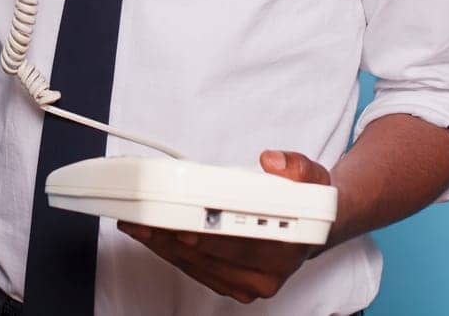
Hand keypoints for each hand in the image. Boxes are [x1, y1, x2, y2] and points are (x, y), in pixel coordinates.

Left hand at [118, 151, 331, 305]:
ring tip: (137, 226)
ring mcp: (248, 285)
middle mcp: (267, 275)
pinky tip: (153, 236)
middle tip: (144, 221)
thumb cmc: (305, 201)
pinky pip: (195, 271)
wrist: (310, 228)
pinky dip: (170, 253)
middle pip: (212, 257)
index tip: (182, 228)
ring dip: (164, 246)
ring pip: (198, 266)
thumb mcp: (311, 174)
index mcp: (287, 249)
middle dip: (173, 238)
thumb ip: (296, 167)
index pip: (243, 245)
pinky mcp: (231, 285)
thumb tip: (272, 162)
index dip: (211, 237)